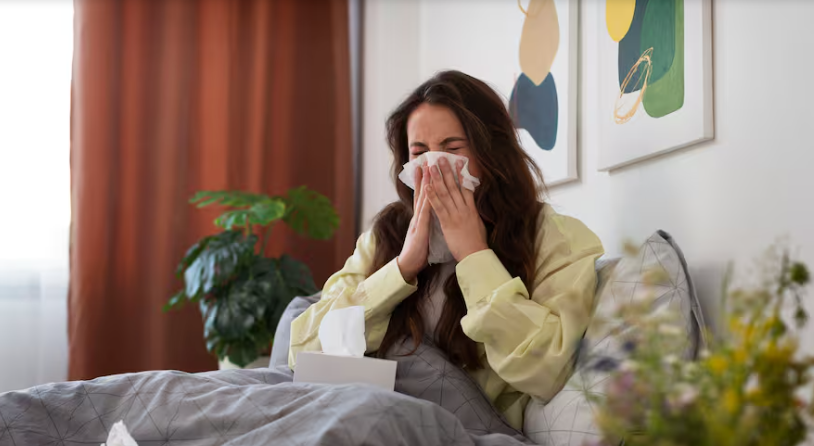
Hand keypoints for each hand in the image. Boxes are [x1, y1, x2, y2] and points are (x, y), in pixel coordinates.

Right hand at [397, 163, 430, 281]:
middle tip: (425, 161)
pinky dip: (426, 202)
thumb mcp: (423, 232)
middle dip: (423, 177)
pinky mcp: (420, 229)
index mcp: (420, 217)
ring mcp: (418, 221)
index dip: (424, 182)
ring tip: (427, 170)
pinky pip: (424, 214)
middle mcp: (418, 216)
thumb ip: (426, 222)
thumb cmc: (418, 250)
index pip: (423, 196)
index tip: (426, 168)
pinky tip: (429, 192)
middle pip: (421, 193)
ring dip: (425, 184)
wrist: (408, 264)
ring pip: (422, 199)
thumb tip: (432, 213)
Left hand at [425, 157, 487, 261]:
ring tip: (432, 166)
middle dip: (447, 171)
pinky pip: (438, 207)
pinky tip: (427, 187)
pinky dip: (432, 196)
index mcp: (471, 209)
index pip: (466, 187)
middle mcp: (463, 208)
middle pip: (454, 186)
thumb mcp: (478, 224)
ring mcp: (455, 214)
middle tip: (441, 157)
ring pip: (446, 193)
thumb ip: (473, 214)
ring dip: (437, 178)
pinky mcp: (447, 223)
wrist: (476, 255)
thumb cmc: (477, 243)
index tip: (458, 161)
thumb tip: (472, 206)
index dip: (462, 173)